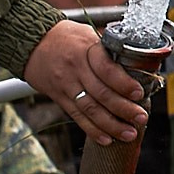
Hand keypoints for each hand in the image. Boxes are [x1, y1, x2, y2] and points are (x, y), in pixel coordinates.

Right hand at [23, 20, 148, 142]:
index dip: (124, 83)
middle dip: (124, 109)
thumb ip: (111, 48)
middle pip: (101, 93)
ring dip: (111, 124)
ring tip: (129, 134)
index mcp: (87, 49)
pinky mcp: (58, 97)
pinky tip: (106, 139)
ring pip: (90, 108)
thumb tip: (142, 60)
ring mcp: (65, 84)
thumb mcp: (90, 34)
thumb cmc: (68, 37)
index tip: (139, 94)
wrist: (31, 42)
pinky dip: (92, 129)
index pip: (107, 69)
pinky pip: (76, 116)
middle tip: (141, 118)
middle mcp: (76, 68)